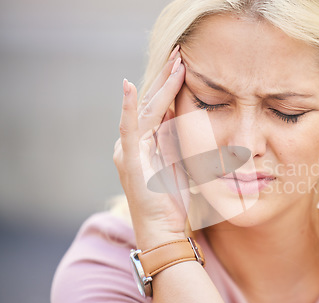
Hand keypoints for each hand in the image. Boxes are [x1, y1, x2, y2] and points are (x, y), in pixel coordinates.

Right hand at [113, 46, 187, 248]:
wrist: (162, 230)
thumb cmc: (171, 201)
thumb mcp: (179, 166)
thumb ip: (176, 143)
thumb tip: (184, 119)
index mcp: (148, 144)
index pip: (160, 108)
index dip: (171, 86)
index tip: (185, 66)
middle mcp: (135, 143)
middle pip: (153, 104)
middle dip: (167, 78)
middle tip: (181, 53)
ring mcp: (130, 150)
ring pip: (147, 111)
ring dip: (160, 86)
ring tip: (174, 62)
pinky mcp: (130, 159)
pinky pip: (130, 129)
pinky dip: (130, 107)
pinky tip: (131, 86)